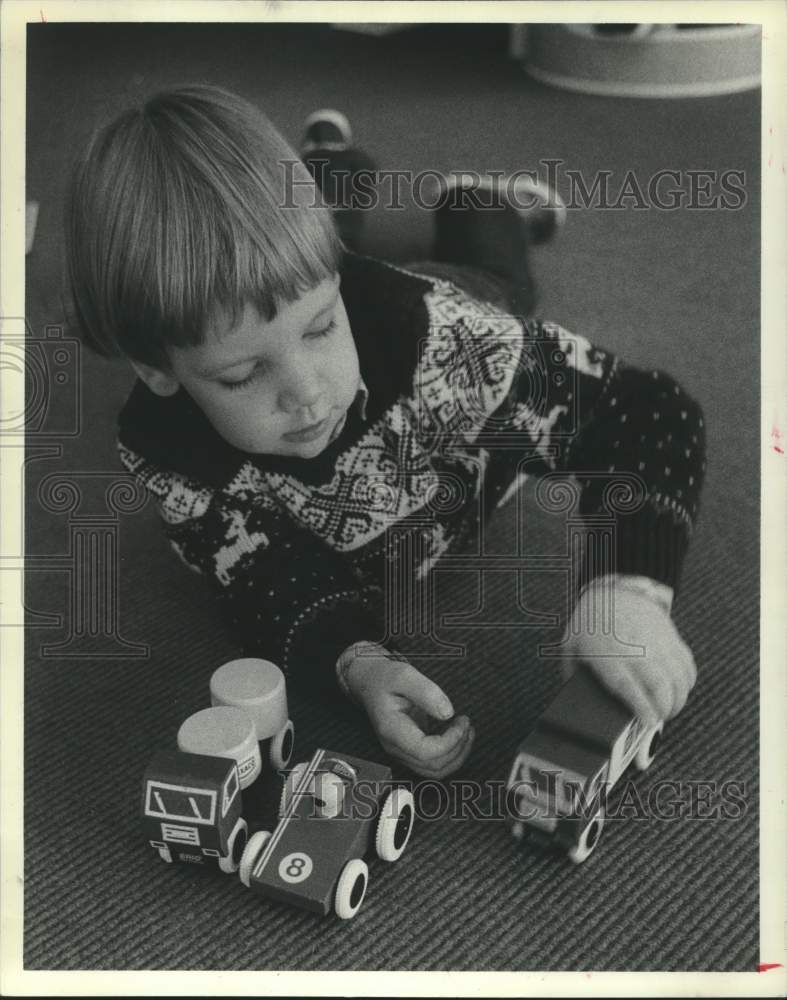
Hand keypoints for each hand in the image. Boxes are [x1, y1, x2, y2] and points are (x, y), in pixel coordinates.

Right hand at [340, 643, 473, 776]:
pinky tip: (458, 736)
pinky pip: (433, 763)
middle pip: (432, 766)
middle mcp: (395, 746)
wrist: (370, 684)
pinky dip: (450, 754)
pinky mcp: (409, 750)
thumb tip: (447, 713)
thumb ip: (427, 692)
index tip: (460, 721)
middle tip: (466, 723)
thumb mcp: (404, 674)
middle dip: (458, 748)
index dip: (450, 742)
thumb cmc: (385, 679)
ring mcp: (401, 751)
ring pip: (435, 770)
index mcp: (392, 729)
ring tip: (466, 731)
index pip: (425, 752)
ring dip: (457, 755)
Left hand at [561, 578, 696, 726]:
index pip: (628, 686)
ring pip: (678, 675)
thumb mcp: (570, 646)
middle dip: (665, 709)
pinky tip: (681, 689)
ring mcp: (655, 640)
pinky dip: (688, 680)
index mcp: (607, 653)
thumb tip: (575, 697)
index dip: (642, 707)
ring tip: (671, 709)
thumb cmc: (589, 622)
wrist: (611, 590)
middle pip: (659, 685)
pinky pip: (686, 662)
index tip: (649, 722)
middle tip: (661, 720)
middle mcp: (635, 647)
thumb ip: (572, 673)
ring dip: (679, 698)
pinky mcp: (669, 635)